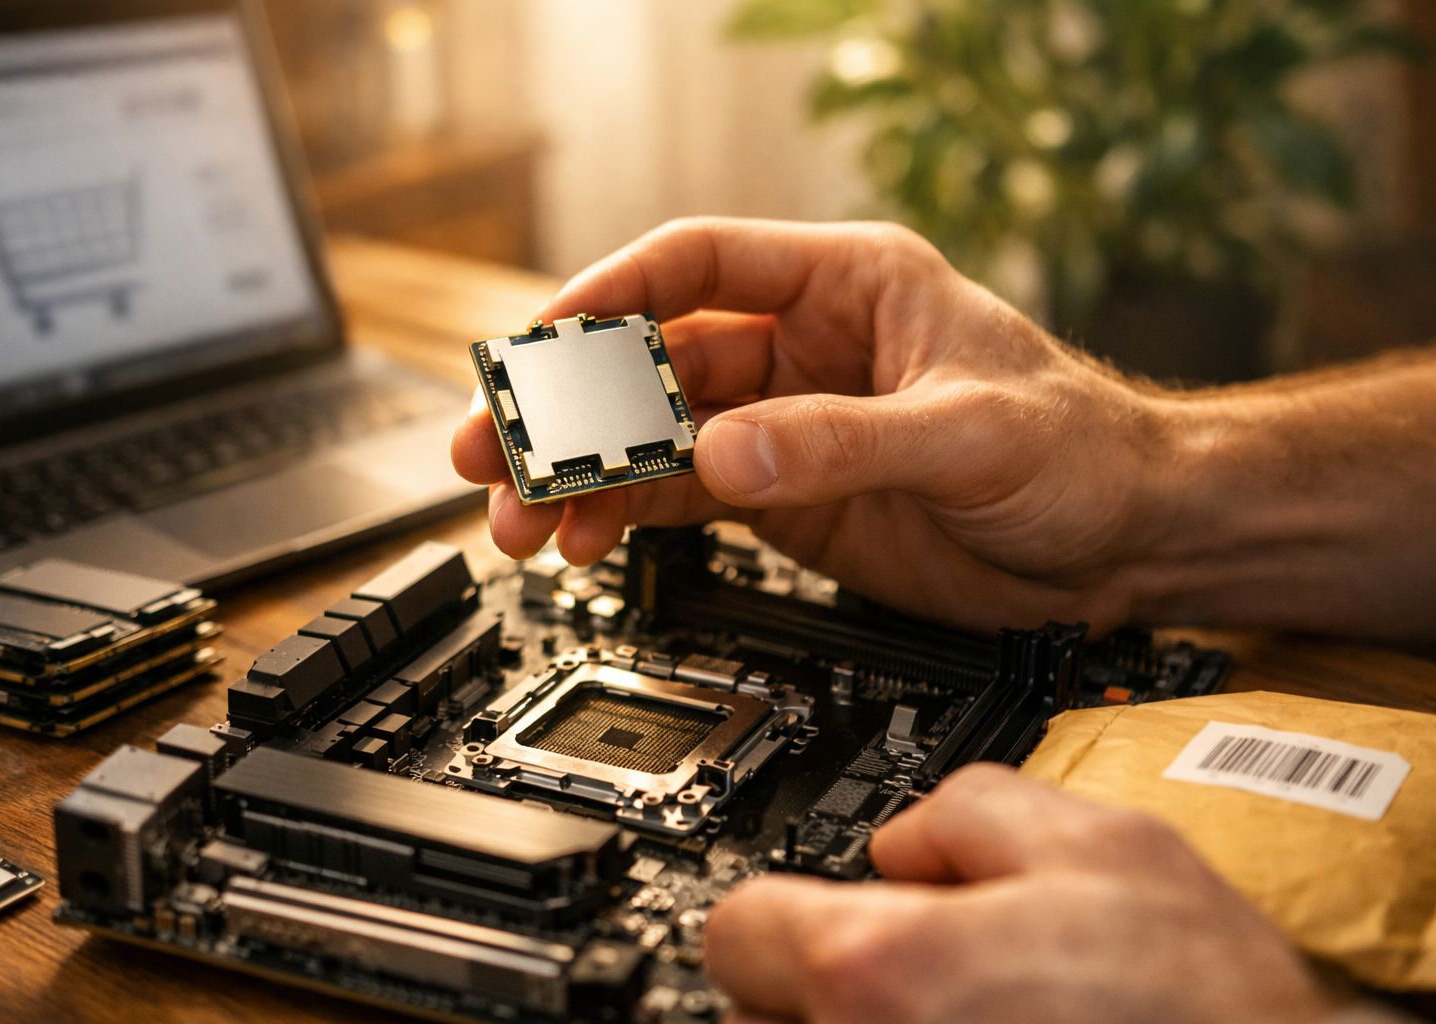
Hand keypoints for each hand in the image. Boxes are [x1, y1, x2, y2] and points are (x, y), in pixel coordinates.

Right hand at [451, 217, 1174, 633]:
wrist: (1125, 539)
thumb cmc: (1080, 449)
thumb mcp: (967, 434)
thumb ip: (843, 443)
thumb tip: (726, 457)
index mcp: (847, 286)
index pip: (699, 263)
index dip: (609, 296)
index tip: (541, 341)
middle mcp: (801, 348)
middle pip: (652, 362)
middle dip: (568, 407)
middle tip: (494, 451)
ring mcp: (784, 427)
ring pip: (653, 439)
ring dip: (581, 477)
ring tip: (520, 521)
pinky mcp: (785, 497)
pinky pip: (682, 499)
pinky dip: (626, 519)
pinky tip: (583, 543)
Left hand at [702, 764, 1337, 1023]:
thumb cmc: (1207, 1021)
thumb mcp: (1109, 848)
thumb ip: (975, 808)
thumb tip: (908, 836)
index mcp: (884, 972)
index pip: (738, 928)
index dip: (783, 907)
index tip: (812, 915)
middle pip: (756, 1017)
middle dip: (819, 988)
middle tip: (911, 980)